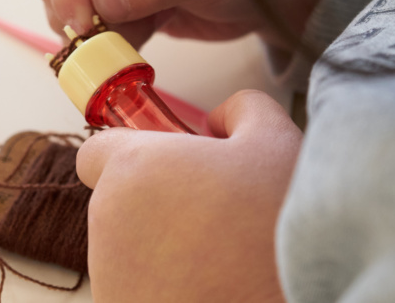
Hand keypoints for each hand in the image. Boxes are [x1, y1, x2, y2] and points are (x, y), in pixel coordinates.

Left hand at [76, 90, 301, 301]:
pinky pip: (134, 286)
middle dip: (153, 203)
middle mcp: (107, 225)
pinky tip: (208, 285)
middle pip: (116, 202)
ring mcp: (110, 277)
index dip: (128, 155)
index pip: (95, 153)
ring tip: (215, 255)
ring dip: (157, 246)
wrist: (300, 301)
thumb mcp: (277, 144)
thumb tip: (220, 119)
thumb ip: (242, 109)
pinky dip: (162, 285)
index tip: (162, 168)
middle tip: (208, 214)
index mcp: (133, 171)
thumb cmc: (279, 233)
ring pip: (125, 247)